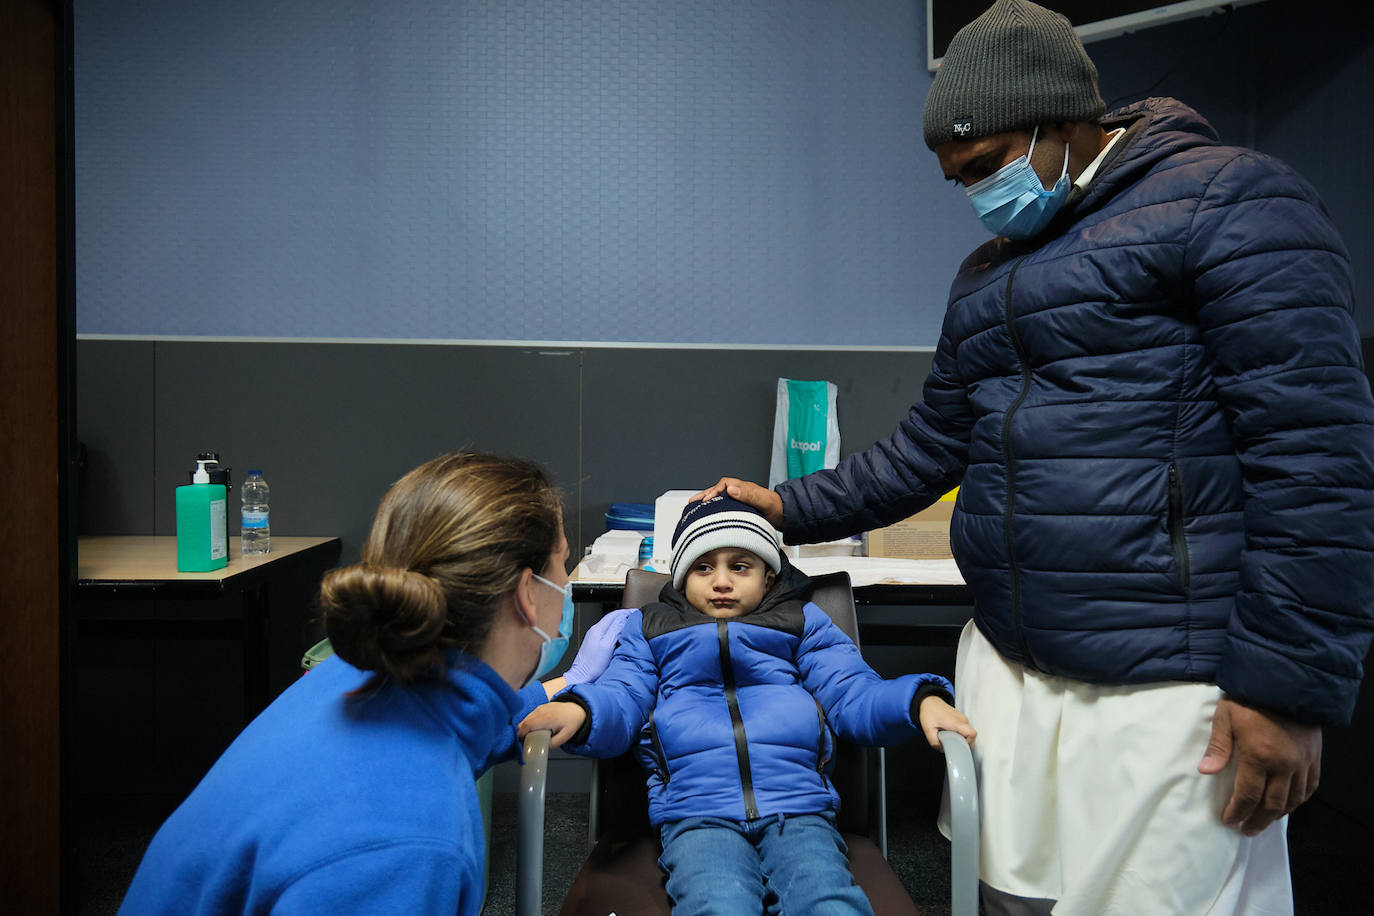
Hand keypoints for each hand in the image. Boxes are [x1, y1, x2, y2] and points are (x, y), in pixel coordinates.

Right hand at [519, 701, 587, 748]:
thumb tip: (541, 748)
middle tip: (525, 742)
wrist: (577, 710)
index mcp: (547, 719)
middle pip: (524, 722)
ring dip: (525, 727)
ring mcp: (540, 707)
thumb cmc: (571, 723)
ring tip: (531, 736)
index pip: (527, 725)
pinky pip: (530, 715)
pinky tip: (535, 729)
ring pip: (526, 718)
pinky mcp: (540, 707)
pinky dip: (529, 722)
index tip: (521, 742)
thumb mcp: (565, 737)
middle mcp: (541, 711)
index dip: (521, 734)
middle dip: (521, 732)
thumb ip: (552, 744)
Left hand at [563, 608, 633, 685]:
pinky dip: (616, 630)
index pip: (614, 614)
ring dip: (620, 623)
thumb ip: (615, 630)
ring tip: (631, 624)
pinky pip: (607, 632)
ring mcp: (593, 637)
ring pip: (609, 625)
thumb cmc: (592, 665)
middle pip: (611, 618)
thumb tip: (623, 618)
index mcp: (597, 629)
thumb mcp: (607, 646)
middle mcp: (594, 631)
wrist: (581, 677)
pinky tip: (621, 635)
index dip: (626, 612)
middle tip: (636, 617)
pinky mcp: (594, 644)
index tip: (636, 612)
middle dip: (624, 616)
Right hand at [691, 477, 784, 529]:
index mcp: (743, 488)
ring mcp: (739, 501)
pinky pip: (724, 507)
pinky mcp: (740, 509)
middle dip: (704, 496)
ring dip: (707, 502)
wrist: (786, 515)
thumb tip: (731, 489)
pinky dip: (714, 510)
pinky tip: (709, 517)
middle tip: (692, 502)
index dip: (713, 492)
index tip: (706, 500)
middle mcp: (740, 492)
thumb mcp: (764, 501)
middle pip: (718, 491)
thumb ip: (749, 495)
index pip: (723, 486)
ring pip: (719, 499)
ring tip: (695, 508)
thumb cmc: (777, 507)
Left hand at [917, 695, 976, 749]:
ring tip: (948, 737)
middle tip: (951, 743)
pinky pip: (964, 729)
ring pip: (967, 733)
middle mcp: (962, 719)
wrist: (929, 701)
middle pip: (971, 736)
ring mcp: (963, 718)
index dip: (968, 743)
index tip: (959, 746)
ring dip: (960, 738)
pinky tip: (949, 733)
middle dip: (963, 742)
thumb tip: (942, 749)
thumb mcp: (928, 730)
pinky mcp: (961, 718)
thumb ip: (934, 743)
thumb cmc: (929, 713)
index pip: (972, 734)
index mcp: (956, 722)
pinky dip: (959, 734)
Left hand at [1198, 696, 1320, 835]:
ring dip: (1278, 815)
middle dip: (1257, 820)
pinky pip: (1310, 787)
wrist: (1286, 681)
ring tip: (1264, 822)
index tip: (1229, 821)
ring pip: (1293, 800)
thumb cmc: (1251, 697)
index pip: (1248, 795)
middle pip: (1272, 804)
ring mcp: (1302, 762)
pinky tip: (1289, 804)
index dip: (1238, 812)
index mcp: (1259, 756)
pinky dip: (1299, 800)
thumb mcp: (1226, 717)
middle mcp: (1284, 765)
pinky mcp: (1314, 757)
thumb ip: (1218, 746)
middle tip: (1246, 830)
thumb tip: (1205, 771)